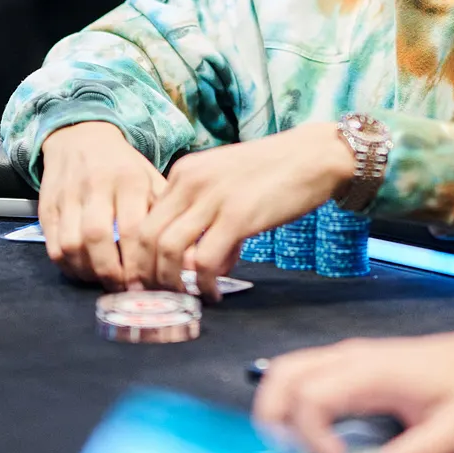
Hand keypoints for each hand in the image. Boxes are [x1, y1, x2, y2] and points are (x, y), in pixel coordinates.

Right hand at [37, 122, 165, 288]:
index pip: (133, 228)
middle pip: (97, 236)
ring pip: (71, 244)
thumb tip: (186, 253)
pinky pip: (53, 246)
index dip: (140, 262)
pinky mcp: (47, 207)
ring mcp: (68, 196)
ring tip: (105, 281)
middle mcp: (96, 186)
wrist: (79, 135)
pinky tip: (85, 271)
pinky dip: (68, 267)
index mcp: (129, 179)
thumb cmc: (122, 166)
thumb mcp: (151, 178)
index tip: (148, 283)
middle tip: (125, 289)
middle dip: (112, 272)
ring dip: (89, 272)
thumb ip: (165, 212)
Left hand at [129, 122, 356, 297]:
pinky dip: (204, 284)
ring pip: (169, 250)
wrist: (314, 156)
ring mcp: (213, 198)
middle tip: (159, 295)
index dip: (139, 256)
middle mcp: (190, 182)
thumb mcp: (226, 183)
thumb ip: (206, 216)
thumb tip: (200, 264)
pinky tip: (214, 292)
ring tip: (187, 297)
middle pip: (146, 237)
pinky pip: (205, 261)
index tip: (147, 279)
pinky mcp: (238, 217)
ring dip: (172, 282)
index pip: (144, 219)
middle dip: (147, 273)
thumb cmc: (275, 172)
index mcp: (184, 172)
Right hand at [253, 311, 453, 452]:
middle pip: (284, 375)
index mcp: (374, 370)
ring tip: (296, 445)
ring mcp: (349, 357)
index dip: (311, 434)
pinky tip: (311, 431)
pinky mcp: (351, 364)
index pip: (313, 395)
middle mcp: (354, 358)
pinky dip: (292, 401)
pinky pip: (303, 374)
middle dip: (274, 417)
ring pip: (288, 370)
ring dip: (278, 407)